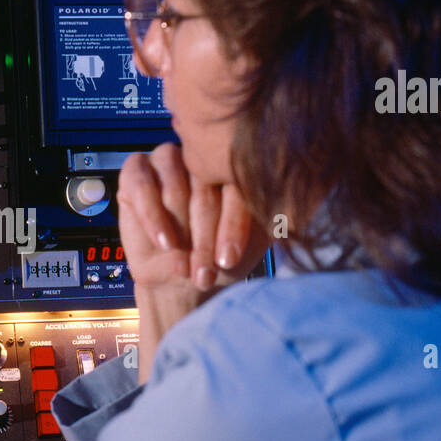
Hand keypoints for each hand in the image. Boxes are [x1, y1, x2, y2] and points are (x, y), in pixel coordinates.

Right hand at [117, 145, 269, 380]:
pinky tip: (164, 242)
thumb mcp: (254, 241)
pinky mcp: (136, 170)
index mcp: (236, 165)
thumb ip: (276, 214)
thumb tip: (304, 198)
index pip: (238, 183)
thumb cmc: (220, 261)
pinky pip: (142, 184)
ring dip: (180, 227)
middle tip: (206, 271)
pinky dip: (153, 216)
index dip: (234, 224)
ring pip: (176, 182)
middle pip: (206, 185)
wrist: (180, 283)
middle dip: (206, 235)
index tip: (229, 260)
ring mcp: (168, 159)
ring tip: (183, 262)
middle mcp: (203, 157)